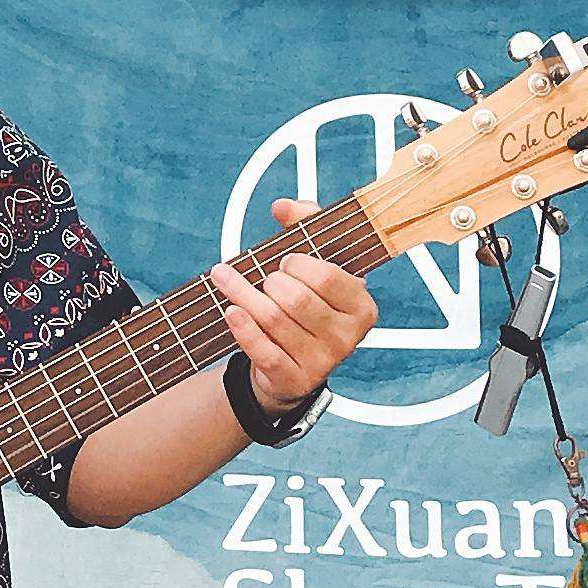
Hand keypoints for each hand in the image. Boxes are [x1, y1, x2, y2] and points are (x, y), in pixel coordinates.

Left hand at [213, 200, 380, 412]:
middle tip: (263, 277)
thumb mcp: (314, 265)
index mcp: (361, 306)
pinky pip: (262, 349)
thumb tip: (283, 207)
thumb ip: (305, 226)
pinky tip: (230, 309)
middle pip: (297, 298)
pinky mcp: (295, 379)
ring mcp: (322, 362)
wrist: (293, 365)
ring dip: (242, 294)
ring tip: (226, 279)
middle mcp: (347, 337)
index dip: (299, 264)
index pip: (329, 277)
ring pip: (273, 319)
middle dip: (270, 280)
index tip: (285, 261)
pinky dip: (242, 326)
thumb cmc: (307, 307)